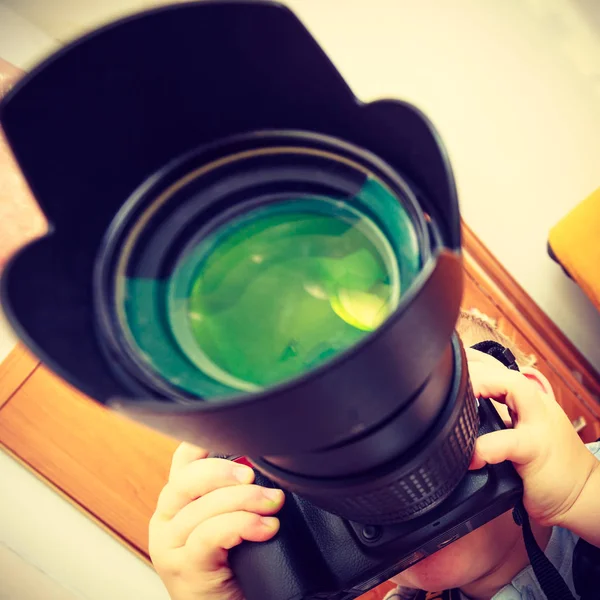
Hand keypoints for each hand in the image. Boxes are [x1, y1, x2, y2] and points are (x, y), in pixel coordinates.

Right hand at [149, 443, 284, 599]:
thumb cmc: (233, 568)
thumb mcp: (229, 521)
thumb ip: (234, 492)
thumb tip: (261, 460)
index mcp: (176, 502)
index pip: (183, 460)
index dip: (203, 442)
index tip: (234, 435)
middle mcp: (166, 519)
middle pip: (186, 478)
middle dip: (224, 470)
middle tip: (255, 475)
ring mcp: (170, 546)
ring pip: (202, 507)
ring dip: (245, 500)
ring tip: (273, 504)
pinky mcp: (184, 568)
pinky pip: (209, 534)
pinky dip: (241, 525)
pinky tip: (265, 528)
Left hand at [466, 349, 597, 528]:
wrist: (584, 495)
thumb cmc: (549, 464)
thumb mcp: (523, 434)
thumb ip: (500, 420)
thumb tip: (461, 415)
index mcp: (529, 401)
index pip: (501, 369)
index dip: (474, 360)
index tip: (451, 360)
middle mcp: (536, 406)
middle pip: (506, 371)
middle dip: (476, 367)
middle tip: (449, 378)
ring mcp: (538, 425)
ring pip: (515, 388)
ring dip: (483, 386)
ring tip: (459, 399)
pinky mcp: (536, 451)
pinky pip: (508, 442)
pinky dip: (486, 446)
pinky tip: (473, 456)